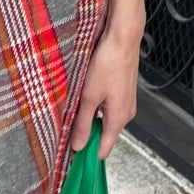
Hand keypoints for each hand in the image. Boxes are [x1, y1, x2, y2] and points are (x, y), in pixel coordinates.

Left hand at [69, 20, 142, 157]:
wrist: (122, 39)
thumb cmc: (108, 64)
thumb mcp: (89, 97)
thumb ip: (82, 123)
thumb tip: (78, 146)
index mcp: (118, 119)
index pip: (103, 150)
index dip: (87, 154)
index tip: (71, 154)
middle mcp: (126, 114)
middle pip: (103, 135)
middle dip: (86, 133)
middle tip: (67, 126)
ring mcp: (126, 102)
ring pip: (105, 119)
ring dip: (90, 116)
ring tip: (77, 104)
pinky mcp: (124, 91)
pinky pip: (109, 107)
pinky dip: (97, 105)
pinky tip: (86, 93)